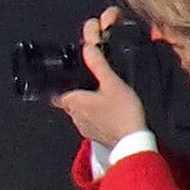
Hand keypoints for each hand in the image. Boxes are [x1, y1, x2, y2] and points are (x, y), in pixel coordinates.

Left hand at [53, 7, 147, 148]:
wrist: (132, 140)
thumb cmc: (123, 113)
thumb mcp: (112, 83)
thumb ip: (98, 66)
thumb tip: (88, 49)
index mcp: (74, 102)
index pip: (57, 93)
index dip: (62, 85)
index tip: (69, 80)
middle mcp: (74, 116)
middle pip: (69, 101)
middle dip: (77, 93)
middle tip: (91, 85)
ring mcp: (83, 127)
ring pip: (78, 112)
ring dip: (86, 104)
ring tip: (101, 96)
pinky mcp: (93, 134)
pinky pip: (89, 122)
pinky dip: (94, 115)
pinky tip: (108, 110)